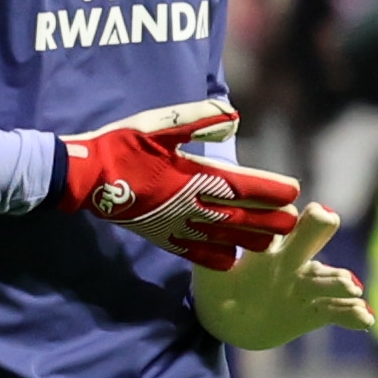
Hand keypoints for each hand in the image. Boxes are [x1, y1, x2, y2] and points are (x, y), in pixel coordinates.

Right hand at [59, 100, 301, 269]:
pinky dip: (216, 257)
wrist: (84, 177)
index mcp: (194, 176)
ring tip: (273, 242)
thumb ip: (199, 118)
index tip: (293, 192)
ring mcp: (177, 225)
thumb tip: (234, 116)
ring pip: (224, 238)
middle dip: (269, 220)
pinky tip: (232, 260)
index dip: (270, 190)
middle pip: (241, 217)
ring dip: (251, 240)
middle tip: (293, 222)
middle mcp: (191, 205)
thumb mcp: (160, 124)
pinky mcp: (163, 237)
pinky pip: (195, 253)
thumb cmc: (123, 145)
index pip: (243, 185)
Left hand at [195, 202, 373, 348]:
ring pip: (330, 277)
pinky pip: (339, 312)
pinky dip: (354, 315)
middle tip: (323, 219)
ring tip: (350, 286)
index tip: (288, 213)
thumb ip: (209, 255)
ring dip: (340, 279)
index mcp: (270, 245)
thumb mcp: (209, 273)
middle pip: (313, 234)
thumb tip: (199, 231)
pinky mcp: (316, 312)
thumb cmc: (218, 290)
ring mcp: (308, 286)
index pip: (281, 221)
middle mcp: (294, 259)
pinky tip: (365, 318)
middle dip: (318, 227)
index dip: (282, 215)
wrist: (233, 323)